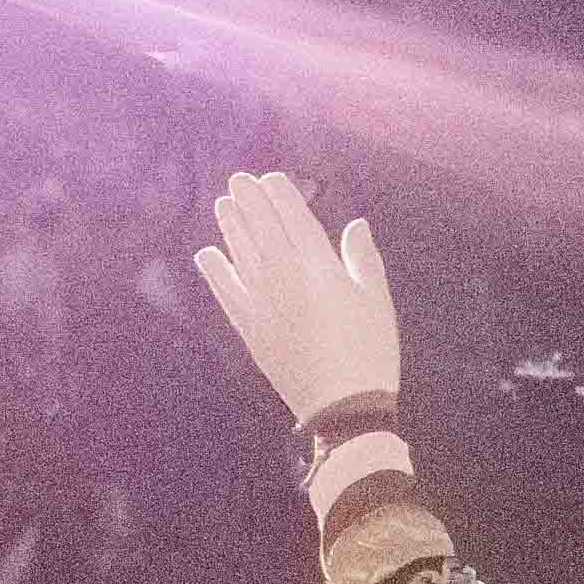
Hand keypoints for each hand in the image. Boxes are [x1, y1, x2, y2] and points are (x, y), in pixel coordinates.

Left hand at [192, 171, 401, 428]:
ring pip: (240, 252)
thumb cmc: (369, 348)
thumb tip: (355, 224)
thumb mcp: (377, 298)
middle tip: (237, 182)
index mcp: (317, 263)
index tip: (269, 178)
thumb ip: (362, 257)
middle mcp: (282, 274)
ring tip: (223, 206)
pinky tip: (206, 254)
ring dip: (230, 226)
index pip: (291, 216)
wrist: (342, 405)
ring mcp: (260, 301)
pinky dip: (215, 270)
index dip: (278, 194)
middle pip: (260, 227)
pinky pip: (225, 290)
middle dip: (248, 201)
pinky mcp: (247, 327)